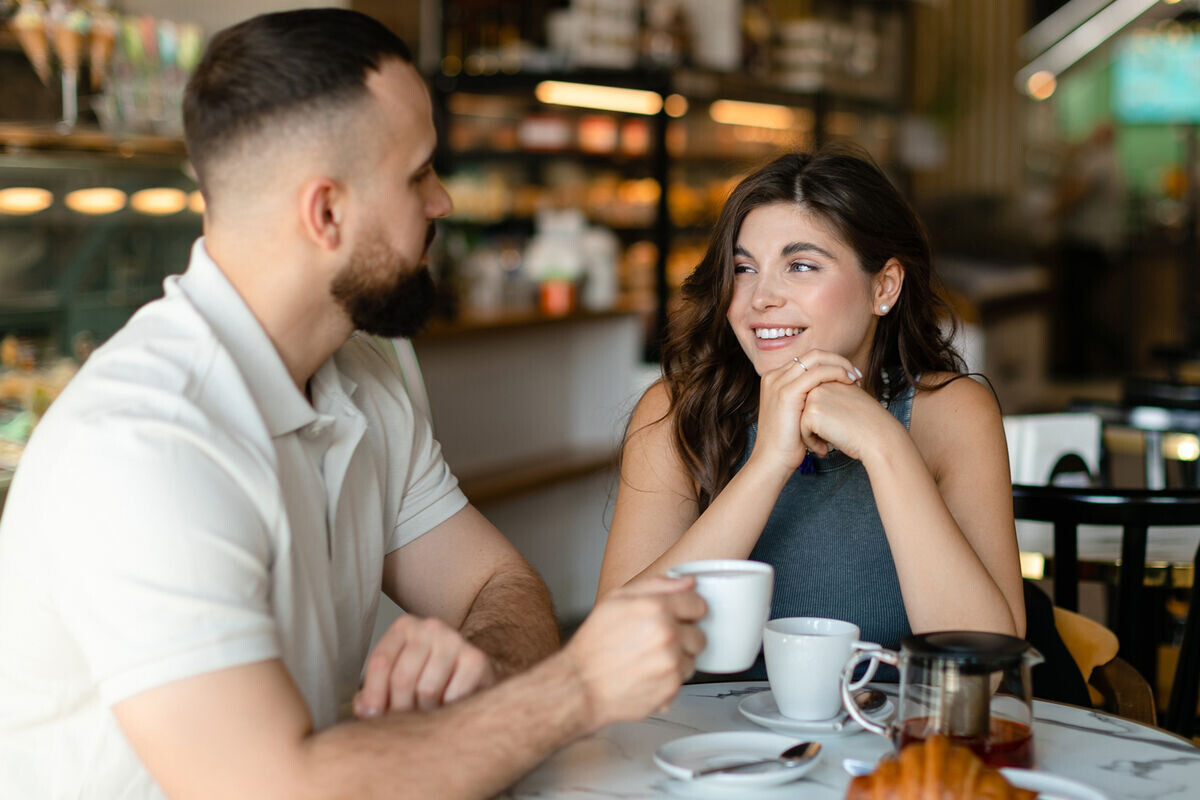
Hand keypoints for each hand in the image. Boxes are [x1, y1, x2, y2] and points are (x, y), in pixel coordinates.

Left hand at [353, 614, 495, 716]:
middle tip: (402, 727)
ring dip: (424, 715)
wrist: (474, 675)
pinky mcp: (476, 660)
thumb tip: (363, 709)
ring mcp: (455, 641)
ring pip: (427, 691)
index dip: (373, 695)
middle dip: (399, 710)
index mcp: (404, 627)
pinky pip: (453, 698)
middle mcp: (430, 627)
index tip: (372, 718)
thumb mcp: (398, 679)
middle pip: (402, 678)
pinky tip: (446, 715)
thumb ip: (374, 693)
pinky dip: (447, 713)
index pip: (381, 662)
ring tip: (424, 721)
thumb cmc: (429, 679)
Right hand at [561, 576, 705, 727]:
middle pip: (699, 634)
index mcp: (656, 608)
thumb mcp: (615, 600)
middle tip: (657, 642)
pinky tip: (648, 674)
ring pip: (693, 658)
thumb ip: (655, 584)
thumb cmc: (594, 644)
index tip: (678, 617)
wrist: (580, 685)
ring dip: (678, 660)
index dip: (687, 611)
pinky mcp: (671, 688)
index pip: (698, 604)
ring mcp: (671, 663)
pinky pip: (684, 680)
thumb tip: (687, 582)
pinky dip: (669, 679)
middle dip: (683, 637)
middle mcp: (667, 634)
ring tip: (650, 659)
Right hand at [750, 349, 860, 472]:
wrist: (772, 461)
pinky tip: (849, 381)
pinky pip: (817, 373)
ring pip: (816, 359)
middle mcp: (774, 376)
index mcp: (774, 379)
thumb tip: (829, 391)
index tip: (849, 375)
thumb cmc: (787, 443)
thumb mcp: (796, 413)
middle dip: (838, 360)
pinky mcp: (786, 392)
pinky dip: (836, 373)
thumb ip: (807, 398)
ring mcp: (778, 383)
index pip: (807, 360)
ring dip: (840, 365)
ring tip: (856, 378)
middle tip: (856, 374)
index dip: (831, 363)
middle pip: (812, 355)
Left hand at [799, 378, 899, 461]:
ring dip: (810, 435)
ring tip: (826, 444)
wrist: (879, 436)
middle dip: (813, 426)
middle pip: (803, 409)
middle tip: (831, 438)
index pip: (814, 402)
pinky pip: (802, 431)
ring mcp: (815, 396)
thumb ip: (832, 397)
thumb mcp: (850, 401)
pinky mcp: (811, 412)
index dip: (822, 420)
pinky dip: (811, 443)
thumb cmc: (868, 424)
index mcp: (831, 378)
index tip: (836, 430)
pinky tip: (825, 448)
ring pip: (800, 420)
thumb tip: (816, 409)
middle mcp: (821, 383)